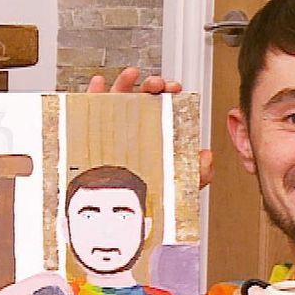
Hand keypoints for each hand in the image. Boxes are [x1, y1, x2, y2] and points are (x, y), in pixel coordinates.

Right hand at [89, 67, 213, 188]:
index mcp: (152, 134)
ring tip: (130, 75)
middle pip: (141, 98)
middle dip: (150, 84)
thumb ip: (199, 173)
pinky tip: (97, 84)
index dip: (168, 92)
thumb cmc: (146, 200)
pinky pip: (88, 114)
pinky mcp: (90, 136)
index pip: (161, 107)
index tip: (175, 88)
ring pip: (115, 100)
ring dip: (124, 82)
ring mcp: (111, 130)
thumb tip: (205, 157)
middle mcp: (132, 129)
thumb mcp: (179, 186)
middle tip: (157, 85)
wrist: (121, 219)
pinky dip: (91, 95)